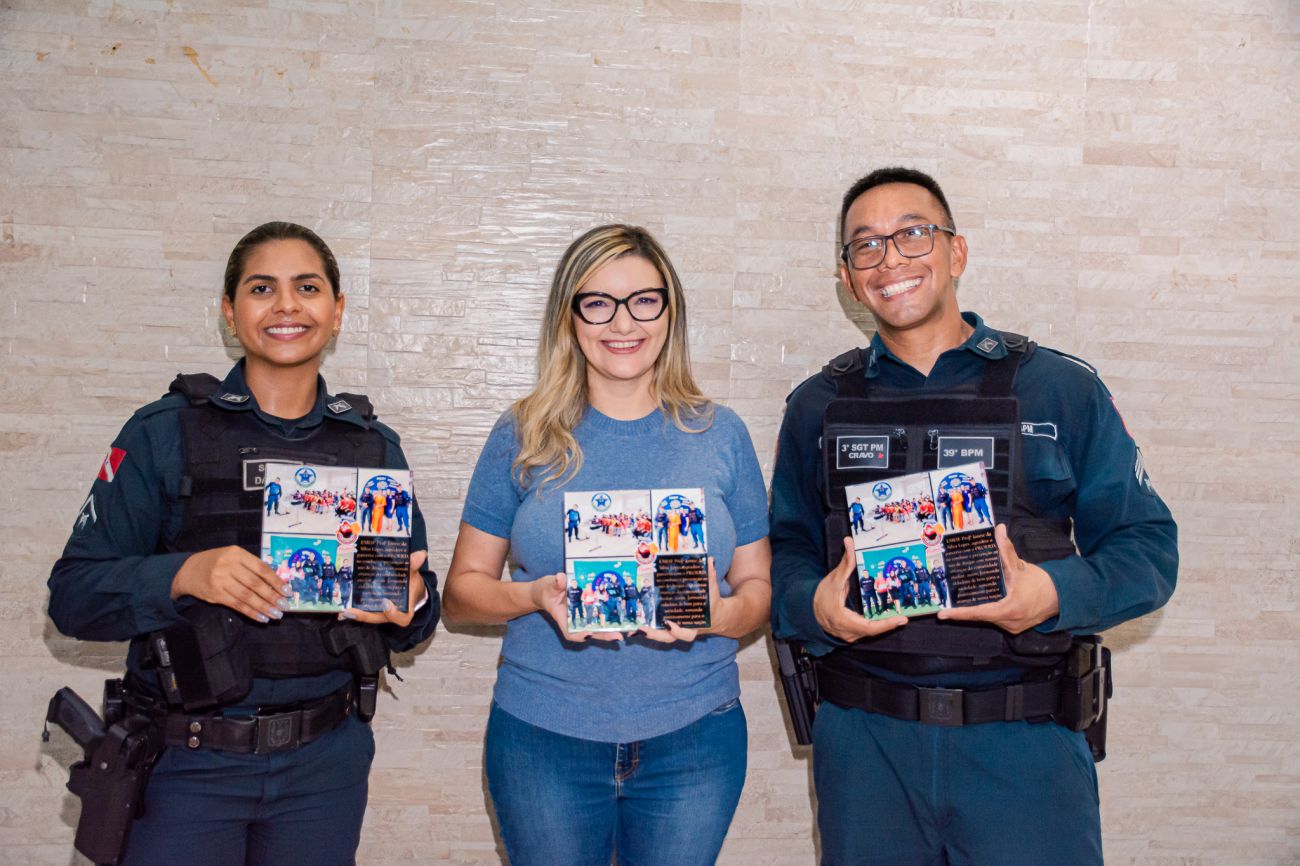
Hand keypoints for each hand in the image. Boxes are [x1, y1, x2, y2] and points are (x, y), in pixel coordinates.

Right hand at [172, 545, 289, 622]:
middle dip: (272, 596)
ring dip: (264, 607)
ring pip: (247, 596)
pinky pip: (237, 605)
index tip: (288, 591)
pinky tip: (262, 617)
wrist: (189, 570)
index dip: (276, 581)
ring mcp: (220, 580)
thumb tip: (277, 583)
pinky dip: (251, 612)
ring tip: (276, 614)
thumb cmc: (219, 563)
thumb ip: (252, 567)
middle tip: (285, 606)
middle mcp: (228, 565)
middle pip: (255, 584)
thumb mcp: (234, 557)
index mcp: (237, 553)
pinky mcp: (215, 594)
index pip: (261, 568)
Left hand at [340, 551, 429, 626]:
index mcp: (405, 609)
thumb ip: (415, 565)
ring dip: (355, 613)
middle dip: (365, 615)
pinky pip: (363, 609)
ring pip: (368, 615)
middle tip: (352, 610)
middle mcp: (390, 613)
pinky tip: (342, 606)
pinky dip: (353, 608)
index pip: (401, 618)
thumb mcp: (415, 574)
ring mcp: (380, 611)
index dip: (393, 614)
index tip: (386, 603)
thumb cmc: (412, 583)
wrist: (410, 587)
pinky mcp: (372, 606)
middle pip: (378, 618)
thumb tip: (420, 555)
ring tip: (343, 609)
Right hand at [532, 572, 622, 643]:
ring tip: (624, 631)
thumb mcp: (549, 585)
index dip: (579, 635)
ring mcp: (582, 616)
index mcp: (563, 617)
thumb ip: (555, 583)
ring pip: (596, 626)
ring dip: (609, 629)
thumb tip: (560, 578)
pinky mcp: (589, 609)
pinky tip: (621, 616)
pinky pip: (599, 615)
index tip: (588, 633)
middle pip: (589, 632)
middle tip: (617, 637)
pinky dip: (609, 617)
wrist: (549, 589)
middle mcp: (574, 619)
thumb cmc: (547, 589)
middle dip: (603, 635)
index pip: (570, 632)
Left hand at [639, 557, 724, 643]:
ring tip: (635, 627)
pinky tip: (635, 621)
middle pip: (668, 638)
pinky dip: (646, 626)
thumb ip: (711, 578)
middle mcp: (682, 630)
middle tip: (643, 629)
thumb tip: (709, 561)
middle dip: (655, 634)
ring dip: (647, 631)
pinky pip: (656, 627)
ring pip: (660, 635)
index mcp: (694, 627)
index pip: (687, 635)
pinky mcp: (666, 624)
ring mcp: (673, 629)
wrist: (713, 615)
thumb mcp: (712, 592)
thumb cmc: (711, 604)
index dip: (677, 631)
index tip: (669, 624)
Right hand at [813, 536, 906, 641]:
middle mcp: (846, 631)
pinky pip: (866, 632)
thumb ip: (846, 562)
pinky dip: (877, 625)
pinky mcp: (850, 636)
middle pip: (873, 631)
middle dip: (889, 624)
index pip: (868, 627)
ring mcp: (848, 636)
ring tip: (899, 616)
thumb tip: (849, 542)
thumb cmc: (821, 594)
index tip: (901, 619)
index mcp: (841, 618)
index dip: (886, 625)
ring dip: (884, 625)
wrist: (809, 608)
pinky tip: (887, 619)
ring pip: (870, 633)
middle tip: (904, 616)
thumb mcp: (834, 578)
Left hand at [938, 524, 1058, 632]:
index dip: (959, 614)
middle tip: (946, 603)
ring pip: (988, 617)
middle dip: (964, 609)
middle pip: (981, 616)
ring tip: (959, 601)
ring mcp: (1012, 627)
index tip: (942, 614)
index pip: (979, 613)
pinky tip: (978, 602)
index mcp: (1010, 609)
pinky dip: (987, 610)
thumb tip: (999, 530)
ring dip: (977, 608)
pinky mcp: (1015, 627)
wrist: (1062, 597)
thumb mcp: (1020, 567)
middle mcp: (1010, 622)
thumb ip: (1006, 550)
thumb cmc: (1041, 583)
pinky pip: (996, 618)